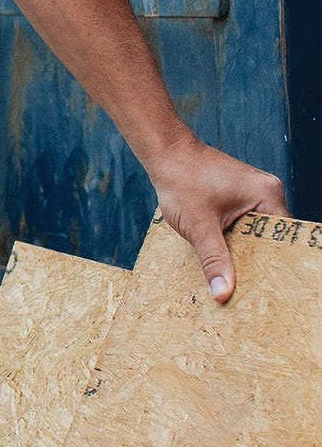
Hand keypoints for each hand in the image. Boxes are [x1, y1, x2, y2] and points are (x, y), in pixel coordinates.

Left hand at [146, 133, 287, 302]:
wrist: (164, 153)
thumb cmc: (180, 179)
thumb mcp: (197, 226)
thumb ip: (213, 259)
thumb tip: (222, 293)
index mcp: (267, 195)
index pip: (282, 240)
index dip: (274, 267)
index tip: (266, 290)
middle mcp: (267, 192)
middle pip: (270, 239)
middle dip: (259, 263)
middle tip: (250, 291)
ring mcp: (254, 193)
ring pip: (256, 233)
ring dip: (244, 252)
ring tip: (238, 280)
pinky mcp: (239, 196)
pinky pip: (244, 224)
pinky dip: (235, 239)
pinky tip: (225, 259)